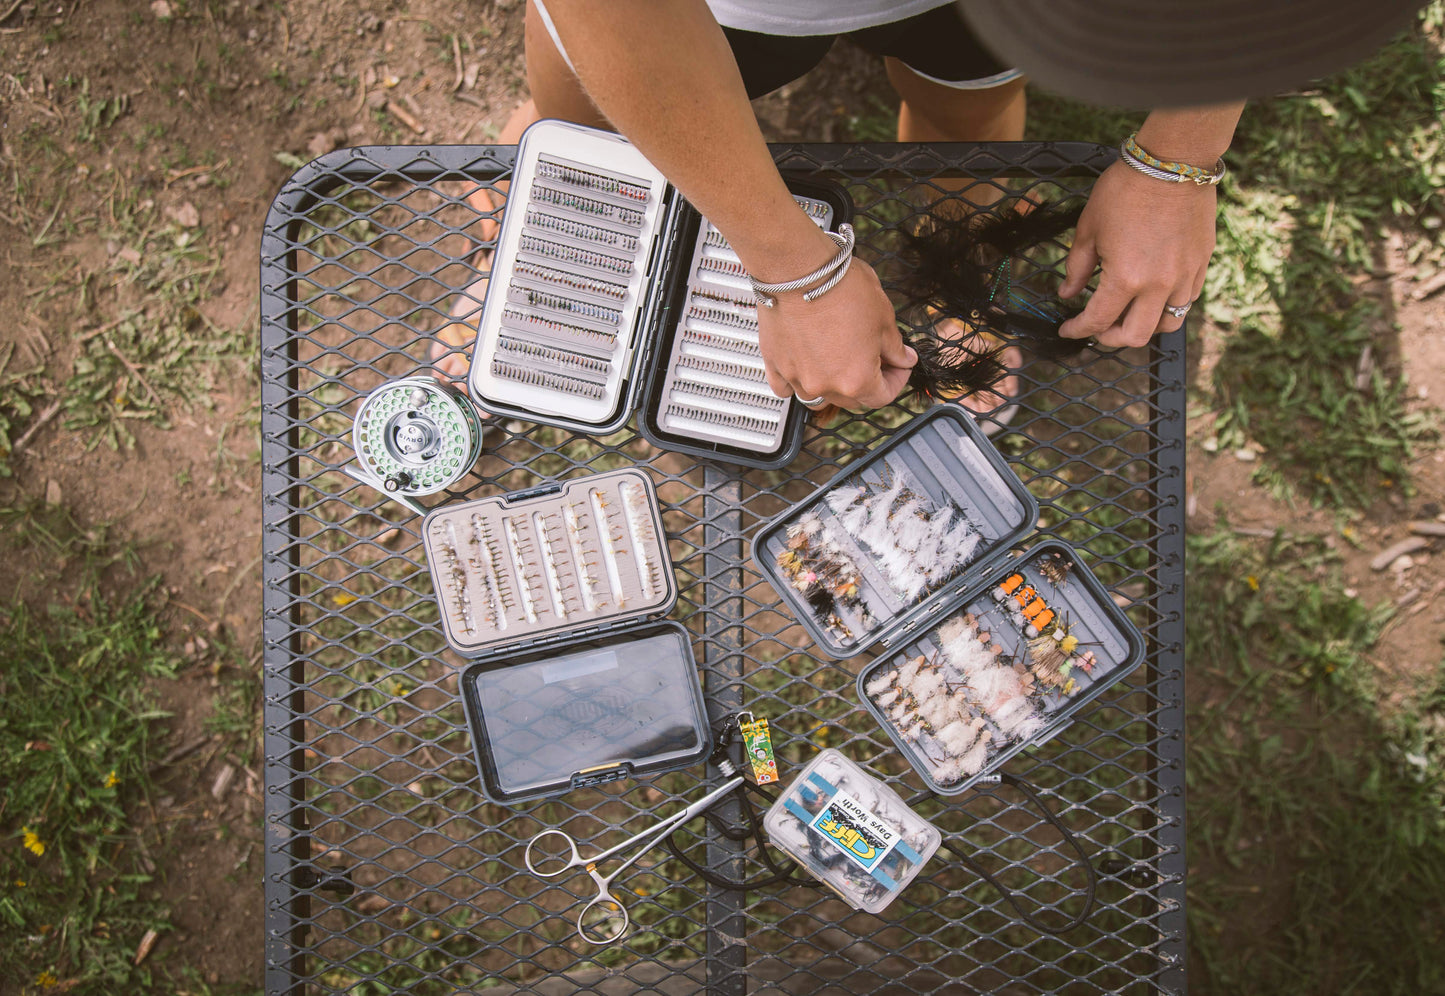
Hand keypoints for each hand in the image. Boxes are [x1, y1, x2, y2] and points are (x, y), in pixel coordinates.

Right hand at [757, 257, 916, 410]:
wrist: (798, 268)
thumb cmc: (840, 287)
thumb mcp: (883, 316)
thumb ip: (895, 347)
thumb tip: (903, 359)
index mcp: (857, 380)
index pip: (884, 396)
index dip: (897, 380)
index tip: (899, 365)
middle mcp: (825, 386)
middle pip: (852, 399)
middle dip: (867, 381)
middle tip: (873, 357)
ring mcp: (797, 377)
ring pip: (818, 396)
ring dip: (832, 385)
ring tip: (838, 360)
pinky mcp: (774, 364)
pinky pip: (784, 386)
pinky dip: (796, 381)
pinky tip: (805, 365)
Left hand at [1057, 161, 1216, 346]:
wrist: (1172, 161)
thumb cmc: (1126, 190)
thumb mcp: (1089, 229)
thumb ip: (1077, 268)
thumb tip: (1068, 294)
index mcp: (1126, 278)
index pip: (1098, 321)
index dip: (1078, 330)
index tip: (1068, 329)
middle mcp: (1159, 285)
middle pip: (1136, 336)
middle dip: (1111, 338)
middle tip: (1098, 327)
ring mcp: (1185, 276)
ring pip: (1167, 323)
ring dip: (1144, 326)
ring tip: (1128, 314)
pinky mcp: (1201, 263)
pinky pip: (1187, 300)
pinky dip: (1168, 307)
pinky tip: (1153, 297)